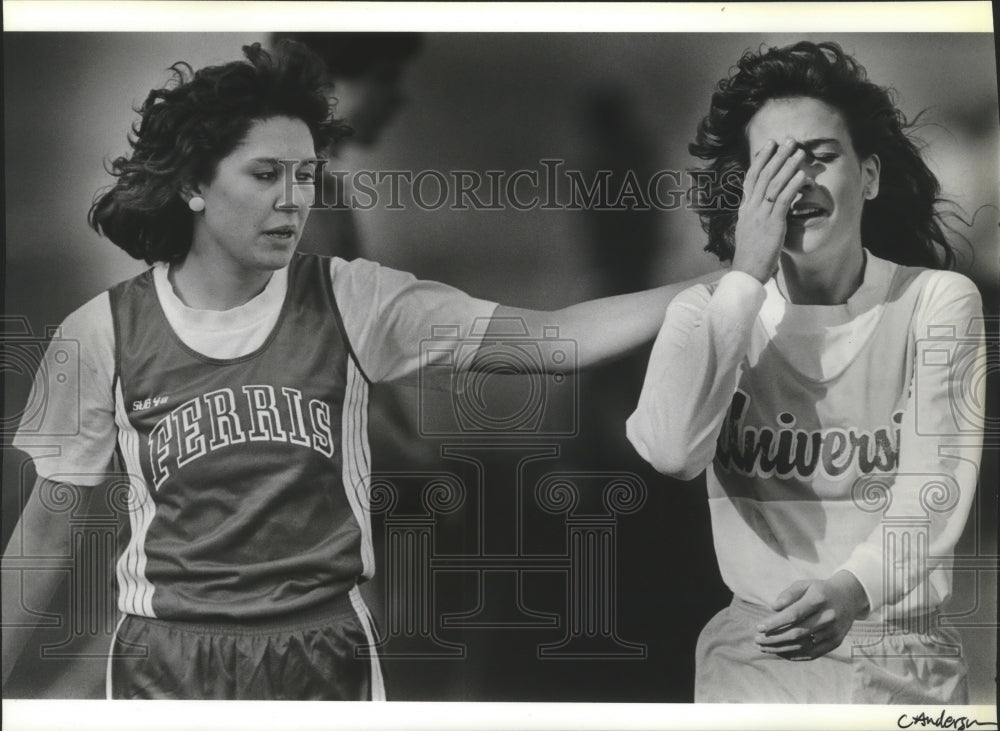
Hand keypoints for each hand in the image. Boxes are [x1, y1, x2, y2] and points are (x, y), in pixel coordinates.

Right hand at [733, 137, 809, 282]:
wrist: (746, 271)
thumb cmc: (751, 255)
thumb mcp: (750, 231)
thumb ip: (757, 217)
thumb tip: (767, 208)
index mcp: (745, 210)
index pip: (751, 178)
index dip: (760, 160)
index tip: (769, 145)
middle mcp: (751, 209)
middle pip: (763, 176)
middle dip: (776, 156)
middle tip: (789, 140)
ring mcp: (760, 215)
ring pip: (773, 184)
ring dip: (787, 166)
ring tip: (799, 152)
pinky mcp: (772, 224)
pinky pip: (782, 200)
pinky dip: (792, 186)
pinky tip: (802, 176)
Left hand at [753, 571, 868, 660]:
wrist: (849, 597)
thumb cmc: (819, 590)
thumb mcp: (804, 585)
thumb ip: (788, 594)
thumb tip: (774, 608)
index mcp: (818, 599)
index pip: (793, 614)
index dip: (775, 623)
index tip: (759, 627)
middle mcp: (828, 616)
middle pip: (797, 633)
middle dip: (774, 639)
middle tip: (758, 640)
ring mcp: (834, 631)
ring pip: (804, 646)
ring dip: (781, 649)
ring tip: (765, 647)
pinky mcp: (836, 642)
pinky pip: (814, 654)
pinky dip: (796, 656)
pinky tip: (781, 653)